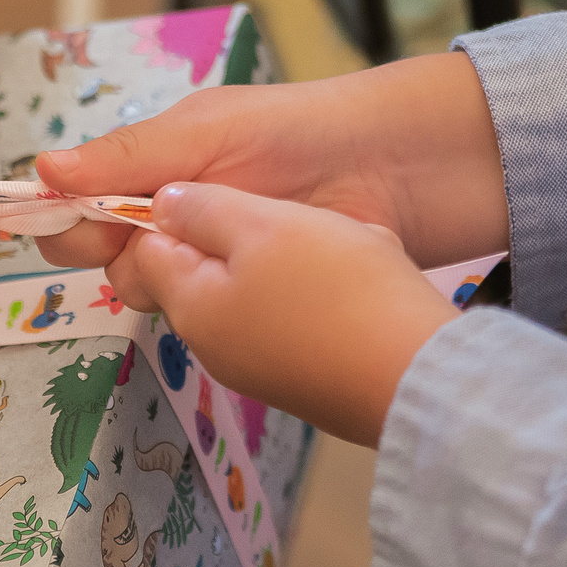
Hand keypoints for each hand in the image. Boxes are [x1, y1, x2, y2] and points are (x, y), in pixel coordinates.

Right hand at [32, 51, 508, 278]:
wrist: (397, 169)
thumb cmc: (300, 132)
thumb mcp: (206, 131)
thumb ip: (127, 155)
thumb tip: (41, 169)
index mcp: (154, 168)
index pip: (81, 204)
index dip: (69, 220)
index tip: (82, 228)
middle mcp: (172, 217)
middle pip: (106, 259)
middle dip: (119, 256)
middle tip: (157, 242)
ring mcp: (209, 261)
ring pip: (149, 293)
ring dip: (164, 283)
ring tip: (209, 258)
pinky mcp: (247, 300)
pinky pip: (199, 318)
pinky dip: (205, 308)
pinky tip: (235, 292)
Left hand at [115, 183, 460, 447]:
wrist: (419, 376)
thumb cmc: (336, 291)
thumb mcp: (265, 225)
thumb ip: (203, 210)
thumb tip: (160, 207)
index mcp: (190, 306)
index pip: (146, 248)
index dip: (174, 209)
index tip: (222, 188)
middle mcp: (215, 345)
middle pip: (205, 268)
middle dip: (244, 232)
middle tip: (293, 216)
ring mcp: (262, 367)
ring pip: (258, 288)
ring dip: (293, 256)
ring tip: (339, 245)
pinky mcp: (306, 378)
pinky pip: (296, 315)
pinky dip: (322, 289)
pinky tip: (361, 277)